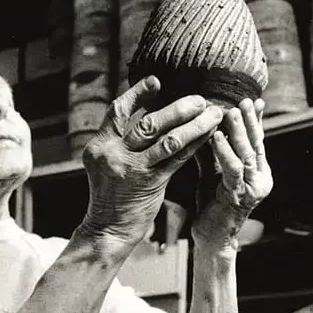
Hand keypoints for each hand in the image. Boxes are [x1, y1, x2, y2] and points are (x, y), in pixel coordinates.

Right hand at [79, 76, 223, 247]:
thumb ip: (121, 142)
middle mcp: (112, 155)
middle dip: (178, 109)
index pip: (117, 111)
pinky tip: (209, 135)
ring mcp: (132, 169)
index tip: (158, 81)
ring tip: (213, 114)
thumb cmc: (111, 196)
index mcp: (98, 146)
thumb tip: (150, 113)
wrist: (108, 230)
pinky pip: (178, 158)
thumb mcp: (106, 164)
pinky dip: (195, 144)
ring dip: (194, 124)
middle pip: (149, 123)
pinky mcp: (150, 183)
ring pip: (168, 139)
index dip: (137, 94)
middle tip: (199, 100)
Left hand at [192, 98, 273, 251]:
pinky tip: (216, 137)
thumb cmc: (212, 204)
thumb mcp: (213, 172)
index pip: (258, 141)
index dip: (256, 121)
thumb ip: (213, 151)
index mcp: (258, 171)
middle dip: (250, 121)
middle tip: (243, 101)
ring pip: (248, 154)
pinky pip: (233, 170)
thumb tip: (207, 124)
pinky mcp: (239, 196)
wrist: (211, 237)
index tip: (254, 100)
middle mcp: (261, 179)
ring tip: (231, 112)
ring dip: (239, 132)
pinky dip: (224, 152)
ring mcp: (253, 188)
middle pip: (257, 144)